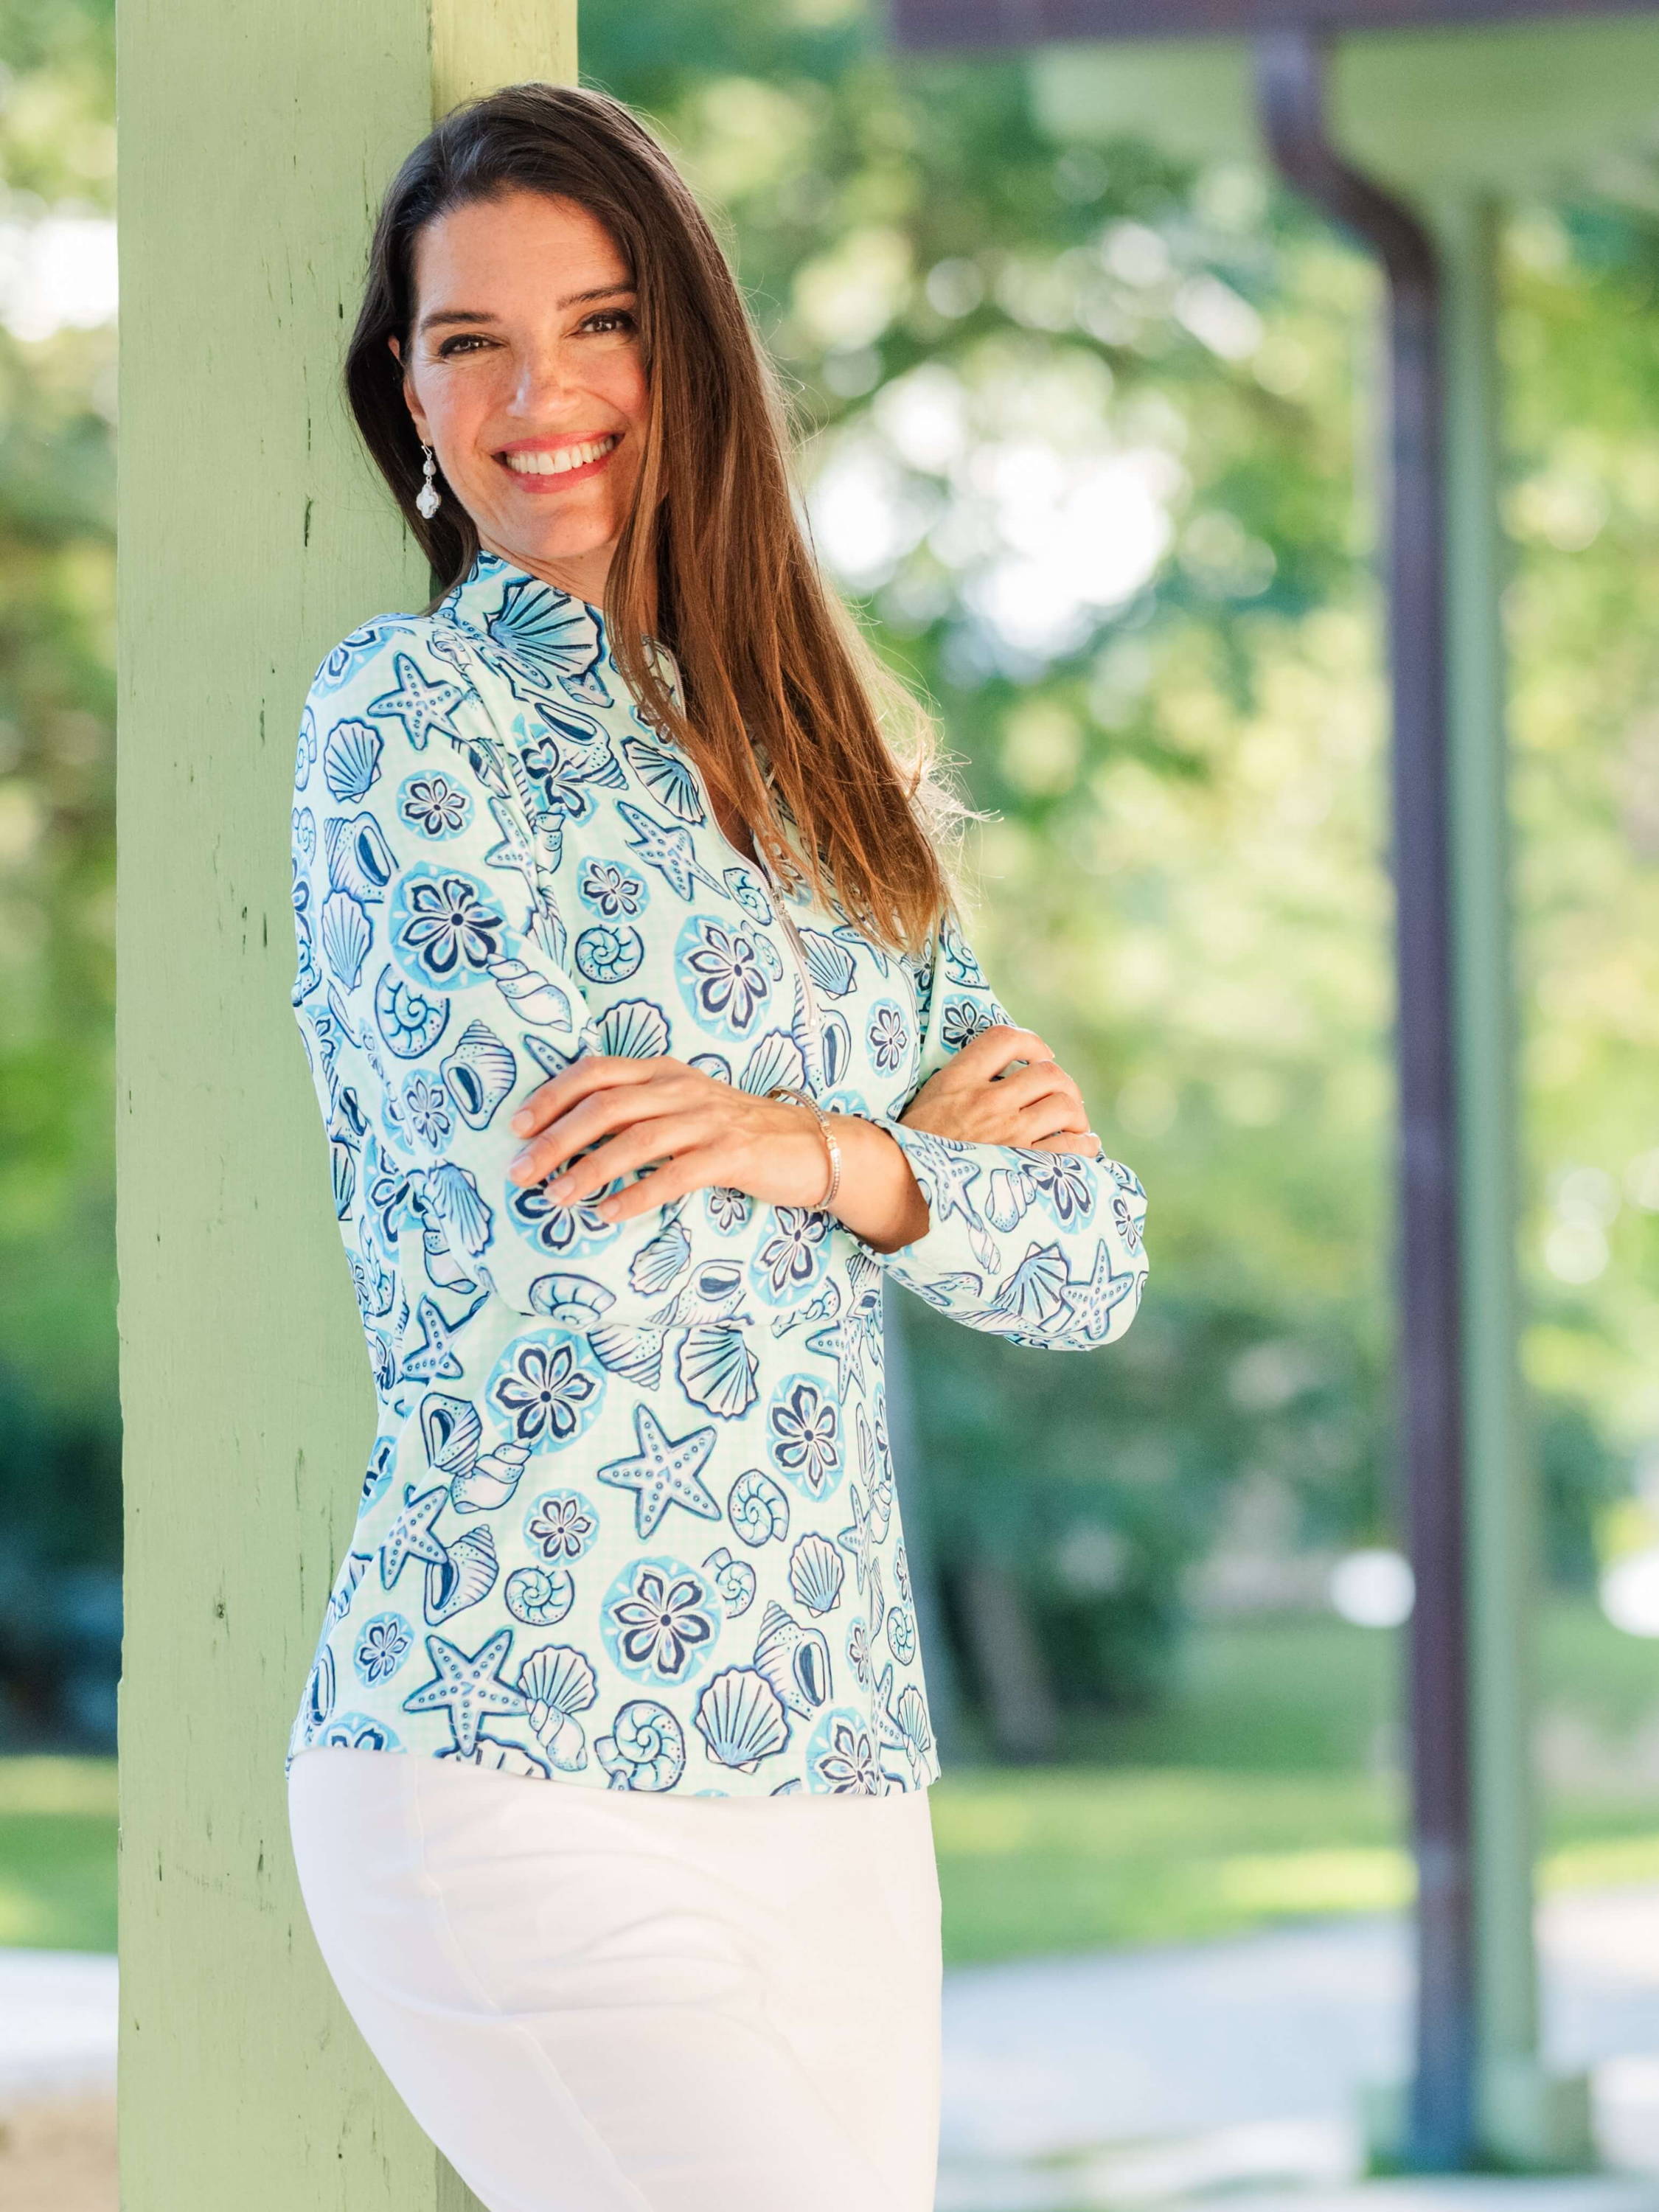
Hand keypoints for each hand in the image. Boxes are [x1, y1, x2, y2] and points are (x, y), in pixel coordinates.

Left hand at [506, 1055, 834, 1224]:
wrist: (811, 1145)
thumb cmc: (734, 1132)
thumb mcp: (682, 1107)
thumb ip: (635, 1111)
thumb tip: (567, 1135)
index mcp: (663, 1071)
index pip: (596, 1072)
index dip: (551, 1097)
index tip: (516, 1128)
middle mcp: (681, 1088)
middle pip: (606, 1106)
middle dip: (555, 1139)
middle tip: (519, 1172)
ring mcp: (708, 1120)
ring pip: (636, 1140)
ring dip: (588, 1170)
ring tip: (554, 1197)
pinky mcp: (732, 1154)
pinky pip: (675, 1175)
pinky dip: (637, 1195)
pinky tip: (607, 1214)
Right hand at [899, 1025, 1101, 1157]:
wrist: (897, 1192)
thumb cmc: (910, 1152)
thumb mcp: (927, 1103)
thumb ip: (960, 1086)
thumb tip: (997, 1079)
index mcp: (958, 1080)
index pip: (1004, 1039)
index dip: (1032, 1042)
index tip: (1040, 1057)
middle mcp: (986, 1101)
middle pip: (1047, 1072)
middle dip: (1063, 1083)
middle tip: (1063, 1097)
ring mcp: (1006, 1134)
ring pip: (1065, 1105)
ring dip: (1077, 1113)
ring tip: (1075, 1124)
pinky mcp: (1021, 1166)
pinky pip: (1070, 1147)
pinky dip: (1085, 1144)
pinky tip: (1085, 1147)